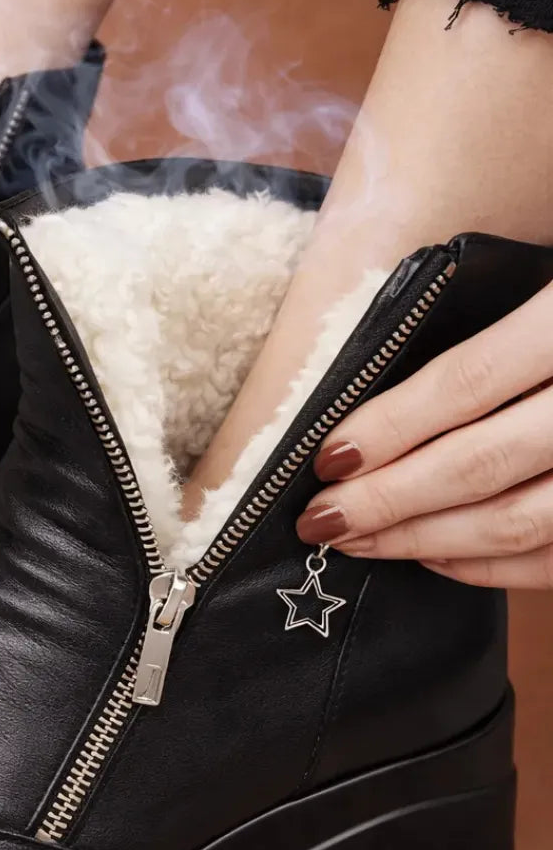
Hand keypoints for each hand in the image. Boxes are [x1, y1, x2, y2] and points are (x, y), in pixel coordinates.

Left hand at [297, 280, 552, 588]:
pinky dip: (489, 567)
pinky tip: (433, 556)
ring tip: (357, 541)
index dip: (387, 428)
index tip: (324, 458)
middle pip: (480, 464)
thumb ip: (494, 322)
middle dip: (387, 501)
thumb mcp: (550, 282)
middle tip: (319, 520)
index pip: (465, 383)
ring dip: (422, 540)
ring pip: (516, 521)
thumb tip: (378, 397)